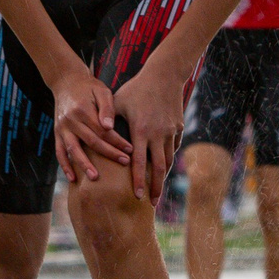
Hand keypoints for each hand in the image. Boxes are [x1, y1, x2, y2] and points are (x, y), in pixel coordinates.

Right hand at [46, 62, 130, 185]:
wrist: (66, 82)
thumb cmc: (89, 87)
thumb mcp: (101, 90)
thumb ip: (107, 108)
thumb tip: (109, 127)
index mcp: (83, 109)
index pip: (103, 130)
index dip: (117, 141)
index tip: (130, 150)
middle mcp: (71, 120)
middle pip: (91, 141)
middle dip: (109, 153)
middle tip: (124, 163)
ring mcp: (62, 128)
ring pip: (73, 149)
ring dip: (84, 164)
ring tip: (95, 177)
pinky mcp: (57, 133)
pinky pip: (59, 152)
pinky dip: (65, 166)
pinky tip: (73, 178)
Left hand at [113, 62, 188, 201]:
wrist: (165, 74)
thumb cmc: (136, 88)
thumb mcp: (117, 101)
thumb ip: (107, 118)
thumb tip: (99, 132)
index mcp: (141, 131)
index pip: (139, 163)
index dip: (139, 181)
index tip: (138, 197)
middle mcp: (158, 134)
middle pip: (159, 168)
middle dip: (156, 188)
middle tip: (152, 203)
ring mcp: (171, 131)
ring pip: (168, 160)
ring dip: (164, 176)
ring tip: (159, 189)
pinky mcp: (178, 127)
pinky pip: (174, 147)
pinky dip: (169, 158)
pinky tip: (164, 166)